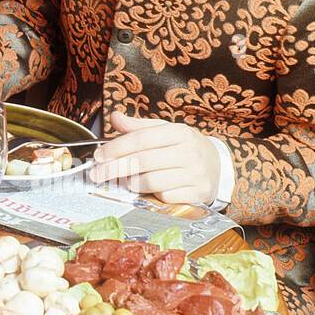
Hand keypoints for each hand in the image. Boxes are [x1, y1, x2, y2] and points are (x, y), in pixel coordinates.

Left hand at [91, 111, 220, 205]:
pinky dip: (152, 195)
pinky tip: (151, 189)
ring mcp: (196, 174)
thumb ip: (138, 127)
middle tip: (97, 174)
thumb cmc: (182, 148)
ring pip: (152, 182)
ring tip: (127, 181)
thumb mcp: (164, 131)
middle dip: (114, 169)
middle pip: (143, 162)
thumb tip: (115, 117)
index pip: (141, 139)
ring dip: (132, 183)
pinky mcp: (198, 194)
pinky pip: (165, 197)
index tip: (98, 156)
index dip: (116, 148)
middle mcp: (190, 152)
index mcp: (179, 132)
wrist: (217, 166)